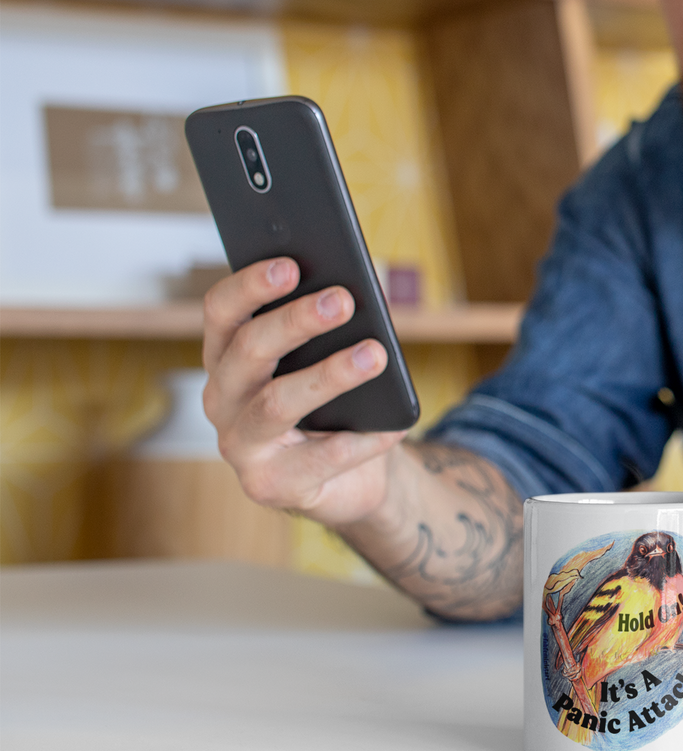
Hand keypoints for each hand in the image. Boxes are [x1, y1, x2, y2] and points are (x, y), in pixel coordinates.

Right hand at [201, 257, 407, 526]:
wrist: (351, 477)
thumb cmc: (336, 403)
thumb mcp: (329, 358)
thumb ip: (328, 327)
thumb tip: (348, 293)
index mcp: (227, 357)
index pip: (221, 312)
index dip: (250, 286)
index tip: (291, 264)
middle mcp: (222, 399)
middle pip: (248, 351)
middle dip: (296, 322)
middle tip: (343, 300)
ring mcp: (240, 446)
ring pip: (277, 403)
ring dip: (331, 375)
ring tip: (376, 355)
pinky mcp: (268, 486)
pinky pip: (321, 459)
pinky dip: (363, 439)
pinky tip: (394, 425)